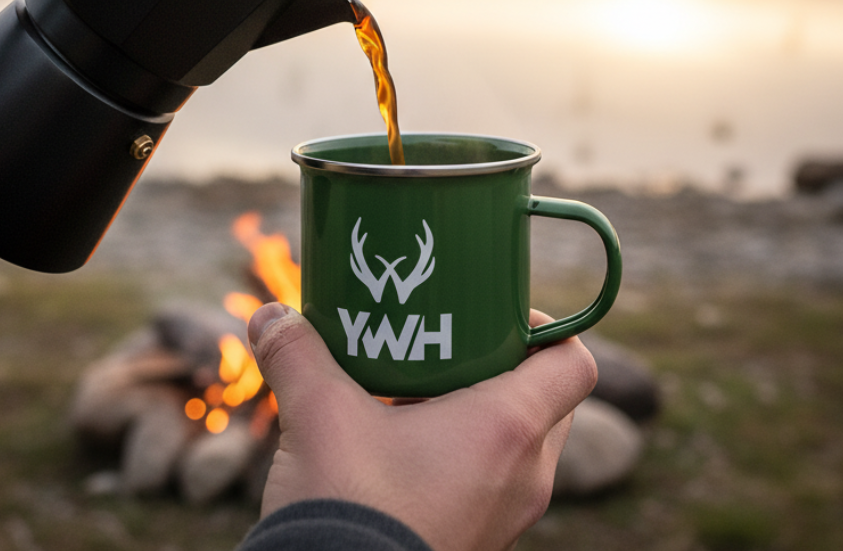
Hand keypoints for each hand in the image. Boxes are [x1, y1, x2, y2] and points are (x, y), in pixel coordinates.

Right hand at [248, 304, 596, 550]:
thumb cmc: (348, 509)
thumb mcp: (317, 416)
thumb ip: (296, 355)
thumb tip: (269, 316)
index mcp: (507, 430)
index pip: (573, 365)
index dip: (547, 328)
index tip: (495, 314)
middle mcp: (524, 476)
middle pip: (549, 398)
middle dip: (505, 362)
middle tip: (450, 341)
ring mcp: (506, 515)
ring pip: (523, 442)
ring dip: (483, 408)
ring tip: (420, 386)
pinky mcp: (479, 538)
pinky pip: (496, 480)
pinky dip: (466, 451)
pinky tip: (404, 440)